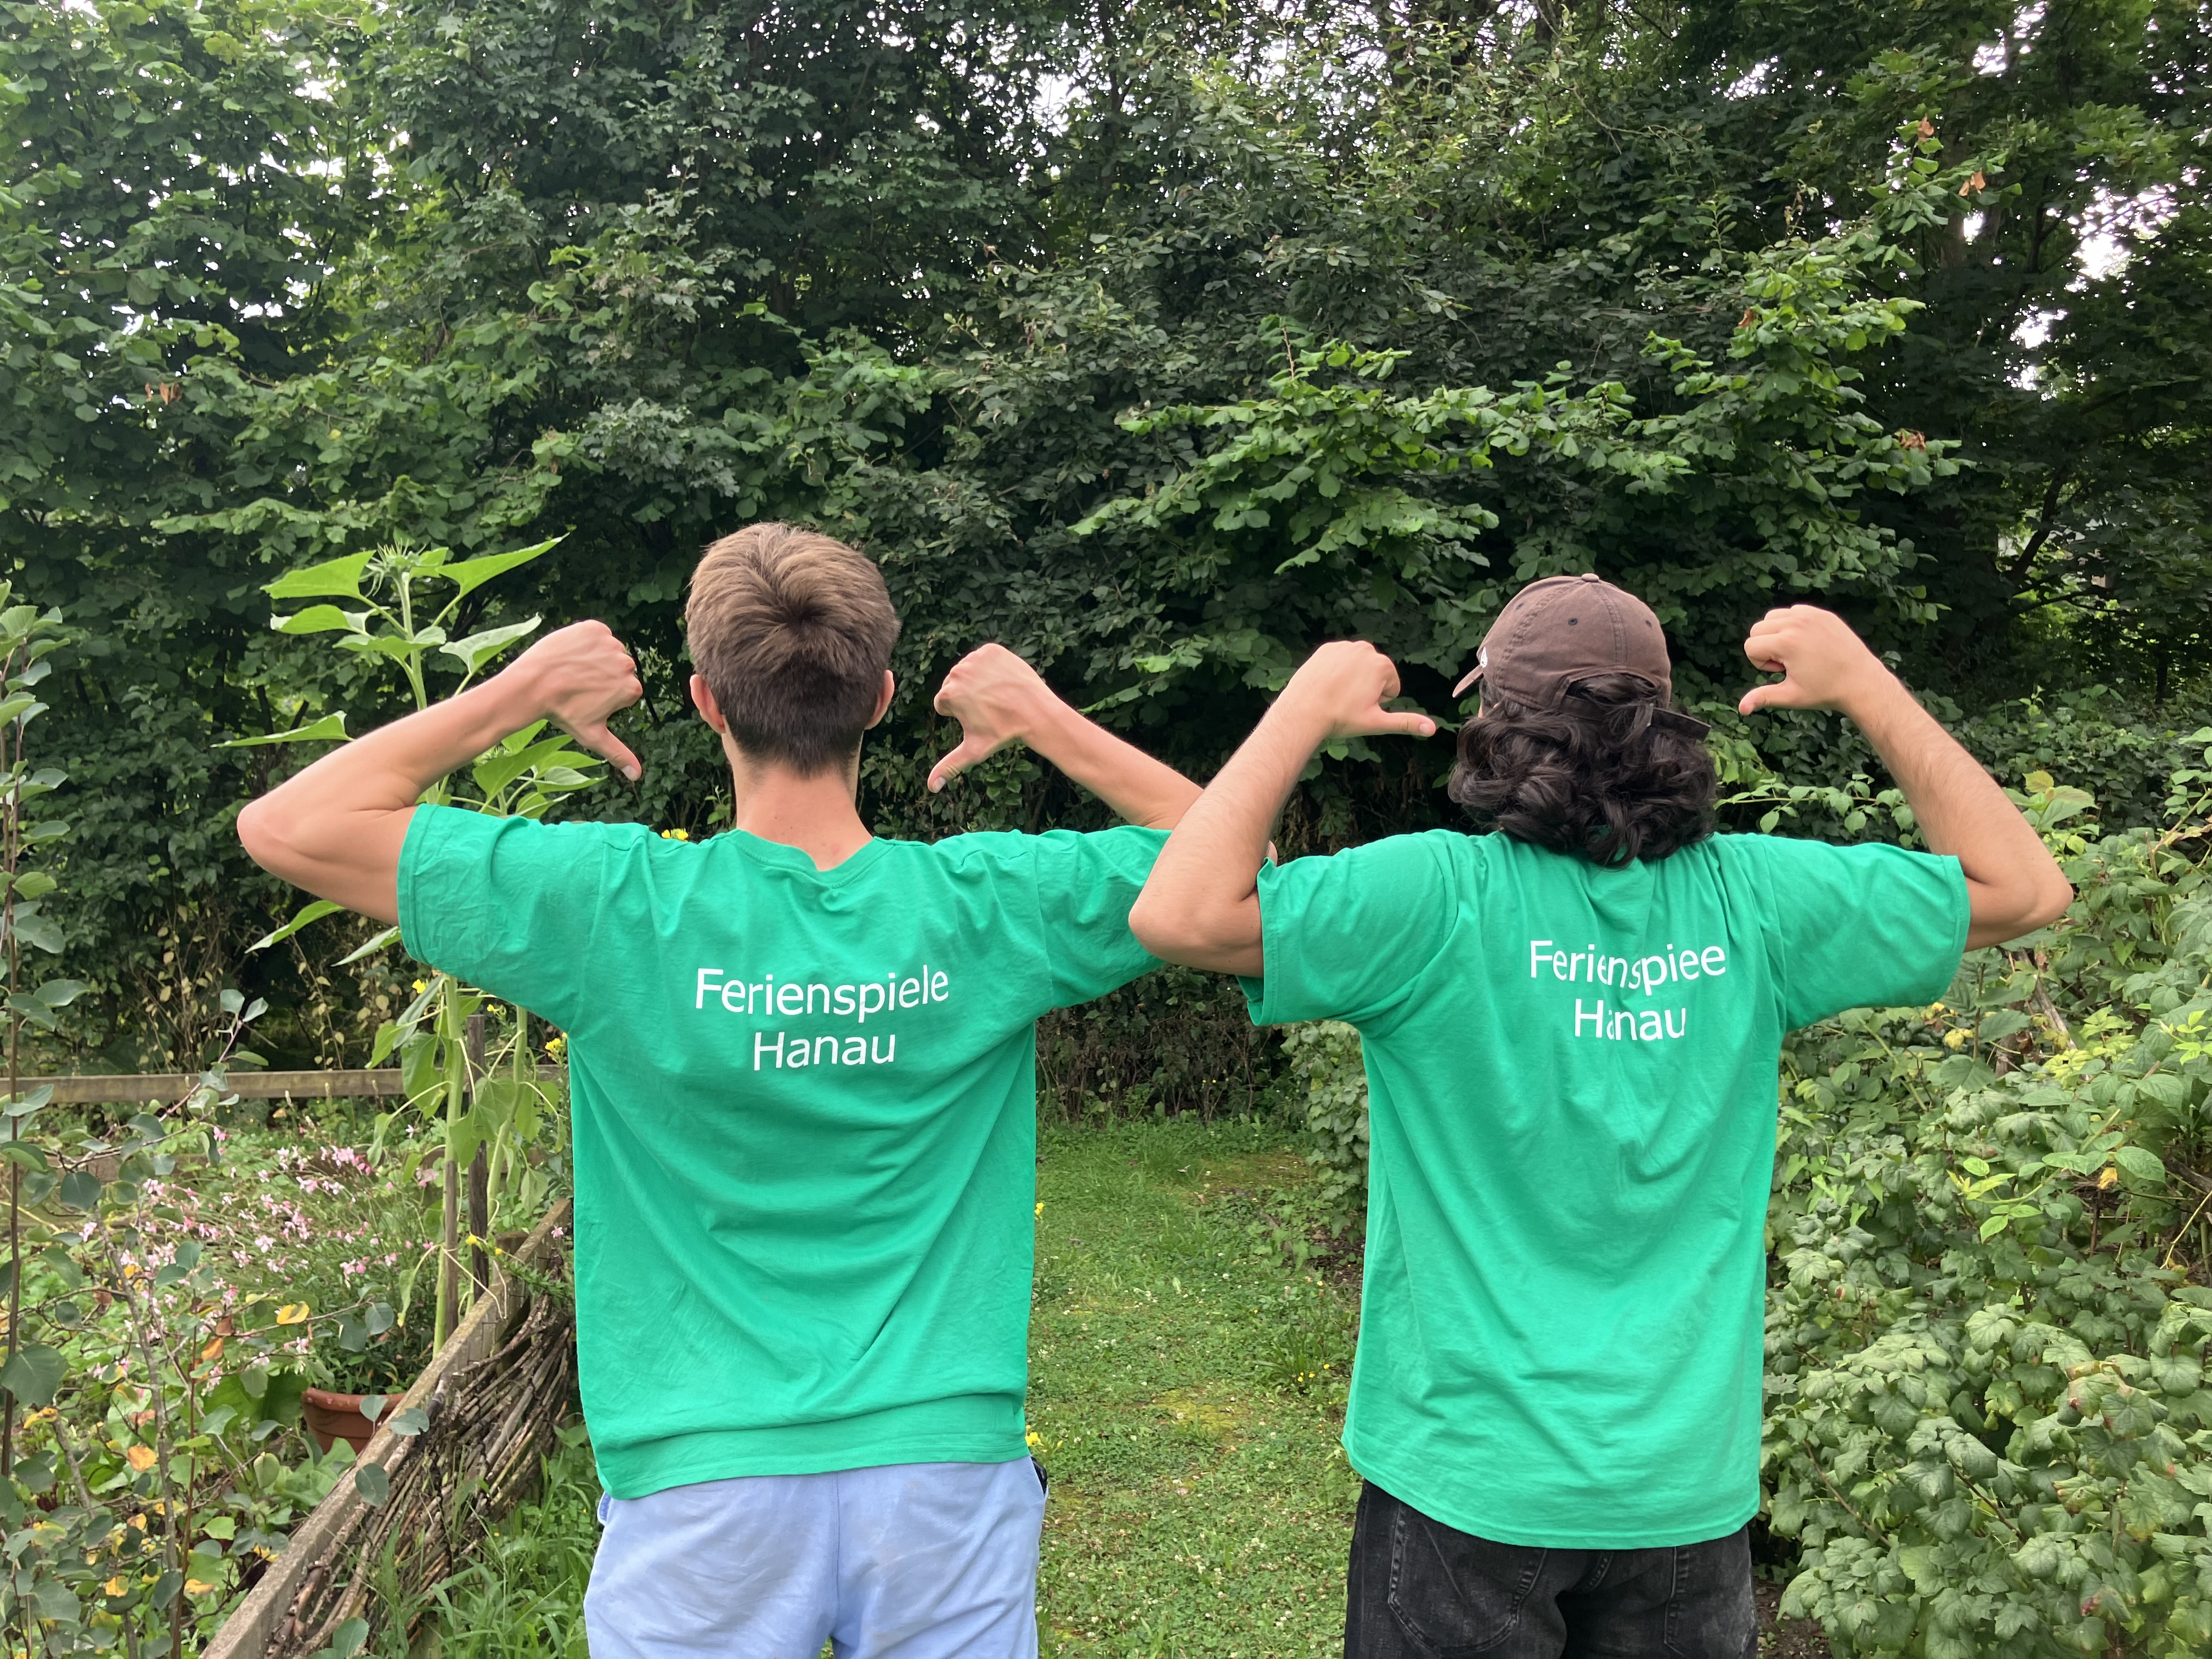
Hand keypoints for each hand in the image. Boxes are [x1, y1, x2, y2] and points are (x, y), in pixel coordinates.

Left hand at [506, 621, 644, 779]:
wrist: (533, 685)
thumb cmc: (563, 712)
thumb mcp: (593, 736)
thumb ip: (619, 754)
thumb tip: (637, 776)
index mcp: (631, 689)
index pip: (622, 689)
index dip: (603, 695)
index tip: (585, 698)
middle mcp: (626, 663)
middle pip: (616, 668)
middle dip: (601, 675)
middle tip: (577, 685)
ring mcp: (611, 644)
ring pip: (606, 651)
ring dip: (593, 658)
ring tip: (572, 670)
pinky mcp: (594, 628)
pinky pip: (596, 634)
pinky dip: (585, 641)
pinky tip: (571, 654)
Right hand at [928, 643, 1057, 791]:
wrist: (1035, 712)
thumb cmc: (1003, 733)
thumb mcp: (974, 750)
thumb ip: (948, 766)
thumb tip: (931, 788)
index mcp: (947, 695)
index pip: (945, 704)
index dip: (962, 714)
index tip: (981, 718)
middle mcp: (957, 672)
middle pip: (956, 686)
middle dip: (968, 696)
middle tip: (991, 707)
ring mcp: (974, 658)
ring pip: (969, 671)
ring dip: (979, 681)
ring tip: (997, 695)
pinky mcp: (991, 650)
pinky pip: (984, 659)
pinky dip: (992, 667)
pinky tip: (1003, 681)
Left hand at [1274, 641, 1436, 742]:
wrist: (1303, 711)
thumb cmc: (1341, 718)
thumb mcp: (1376, 723)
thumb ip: (1406, 722)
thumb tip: (1432, 730)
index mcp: (1383, 666)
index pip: (1391, 687)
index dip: (1378, 701)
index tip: (1360, 706)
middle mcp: (1366, 649)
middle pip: (1376, 675)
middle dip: (1367, 688)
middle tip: (1347, 701)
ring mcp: (1345, 646)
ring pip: (1358, 668)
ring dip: (1352, 679)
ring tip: (1336, 693)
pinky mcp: (1327, 648)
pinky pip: (1340, 662)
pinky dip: (1335, 672)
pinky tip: (1326, 684)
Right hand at [1737, 606, 1893, 718]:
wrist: (1862, 681)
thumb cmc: (1825, 691)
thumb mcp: (1791, 696)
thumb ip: (1762, 697)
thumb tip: (1741, 709)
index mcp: (1786, 642)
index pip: (1750, 645)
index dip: (1761, 664)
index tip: (1783, 672)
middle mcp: (1795, 623)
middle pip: (1757, 628)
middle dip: (1766, 647)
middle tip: (1790, 663)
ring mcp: (1810, 615)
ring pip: (1772, 617)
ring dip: (1776, 634)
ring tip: (1797, 652)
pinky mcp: (1822, 613)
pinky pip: (1793, 612)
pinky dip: (1793, 624)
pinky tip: (1808, 643)